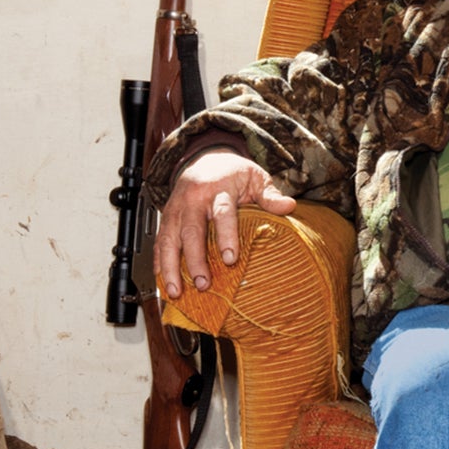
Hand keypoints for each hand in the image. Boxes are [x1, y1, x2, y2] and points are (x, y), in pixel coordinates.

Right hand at [155, 149, 295, 298]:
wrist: (206, 157)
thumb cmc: (233, 172)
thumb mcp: (255, 177)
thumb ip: (270, 194)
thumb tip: (289, 206)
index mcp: (218, 189)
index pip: (222, 213)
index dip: (226, 236)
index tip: (231, 259)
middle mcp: (193, 199)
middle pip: (191, 231)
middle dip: (195, 260)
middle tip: (203, 283)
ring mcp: (176, 209)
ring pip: (169, 239)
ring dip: (170, 267)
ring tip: (175, 290)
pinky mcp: (166, 218)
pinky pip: (159, 241)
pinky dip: (158, 262)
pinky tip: (162, 281)